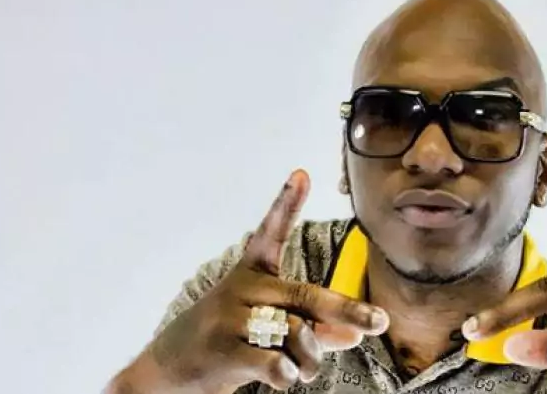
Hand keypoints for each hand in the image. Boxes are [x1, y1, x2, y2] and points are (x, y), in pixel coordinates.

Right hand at [142, 170, 388, 390]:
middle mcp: (243, 289)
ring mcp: (231, 318)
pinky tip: (287, 376)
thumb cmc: (229, 338)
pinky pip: (273, 361)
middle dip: (346, 310)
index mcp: (252, 273)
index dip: (285, 203)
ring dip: (310, 358)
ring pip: (295, 332)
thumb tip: (355, 334)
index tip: (301, 174)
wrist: (169, 368)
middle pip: (305, 295)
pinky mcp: (224, 350)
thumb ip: (314, 327)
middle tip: (377, 322)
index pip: (270, 233)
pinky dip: (288, 373)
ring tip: (305, 369)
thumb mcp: (269, 325)